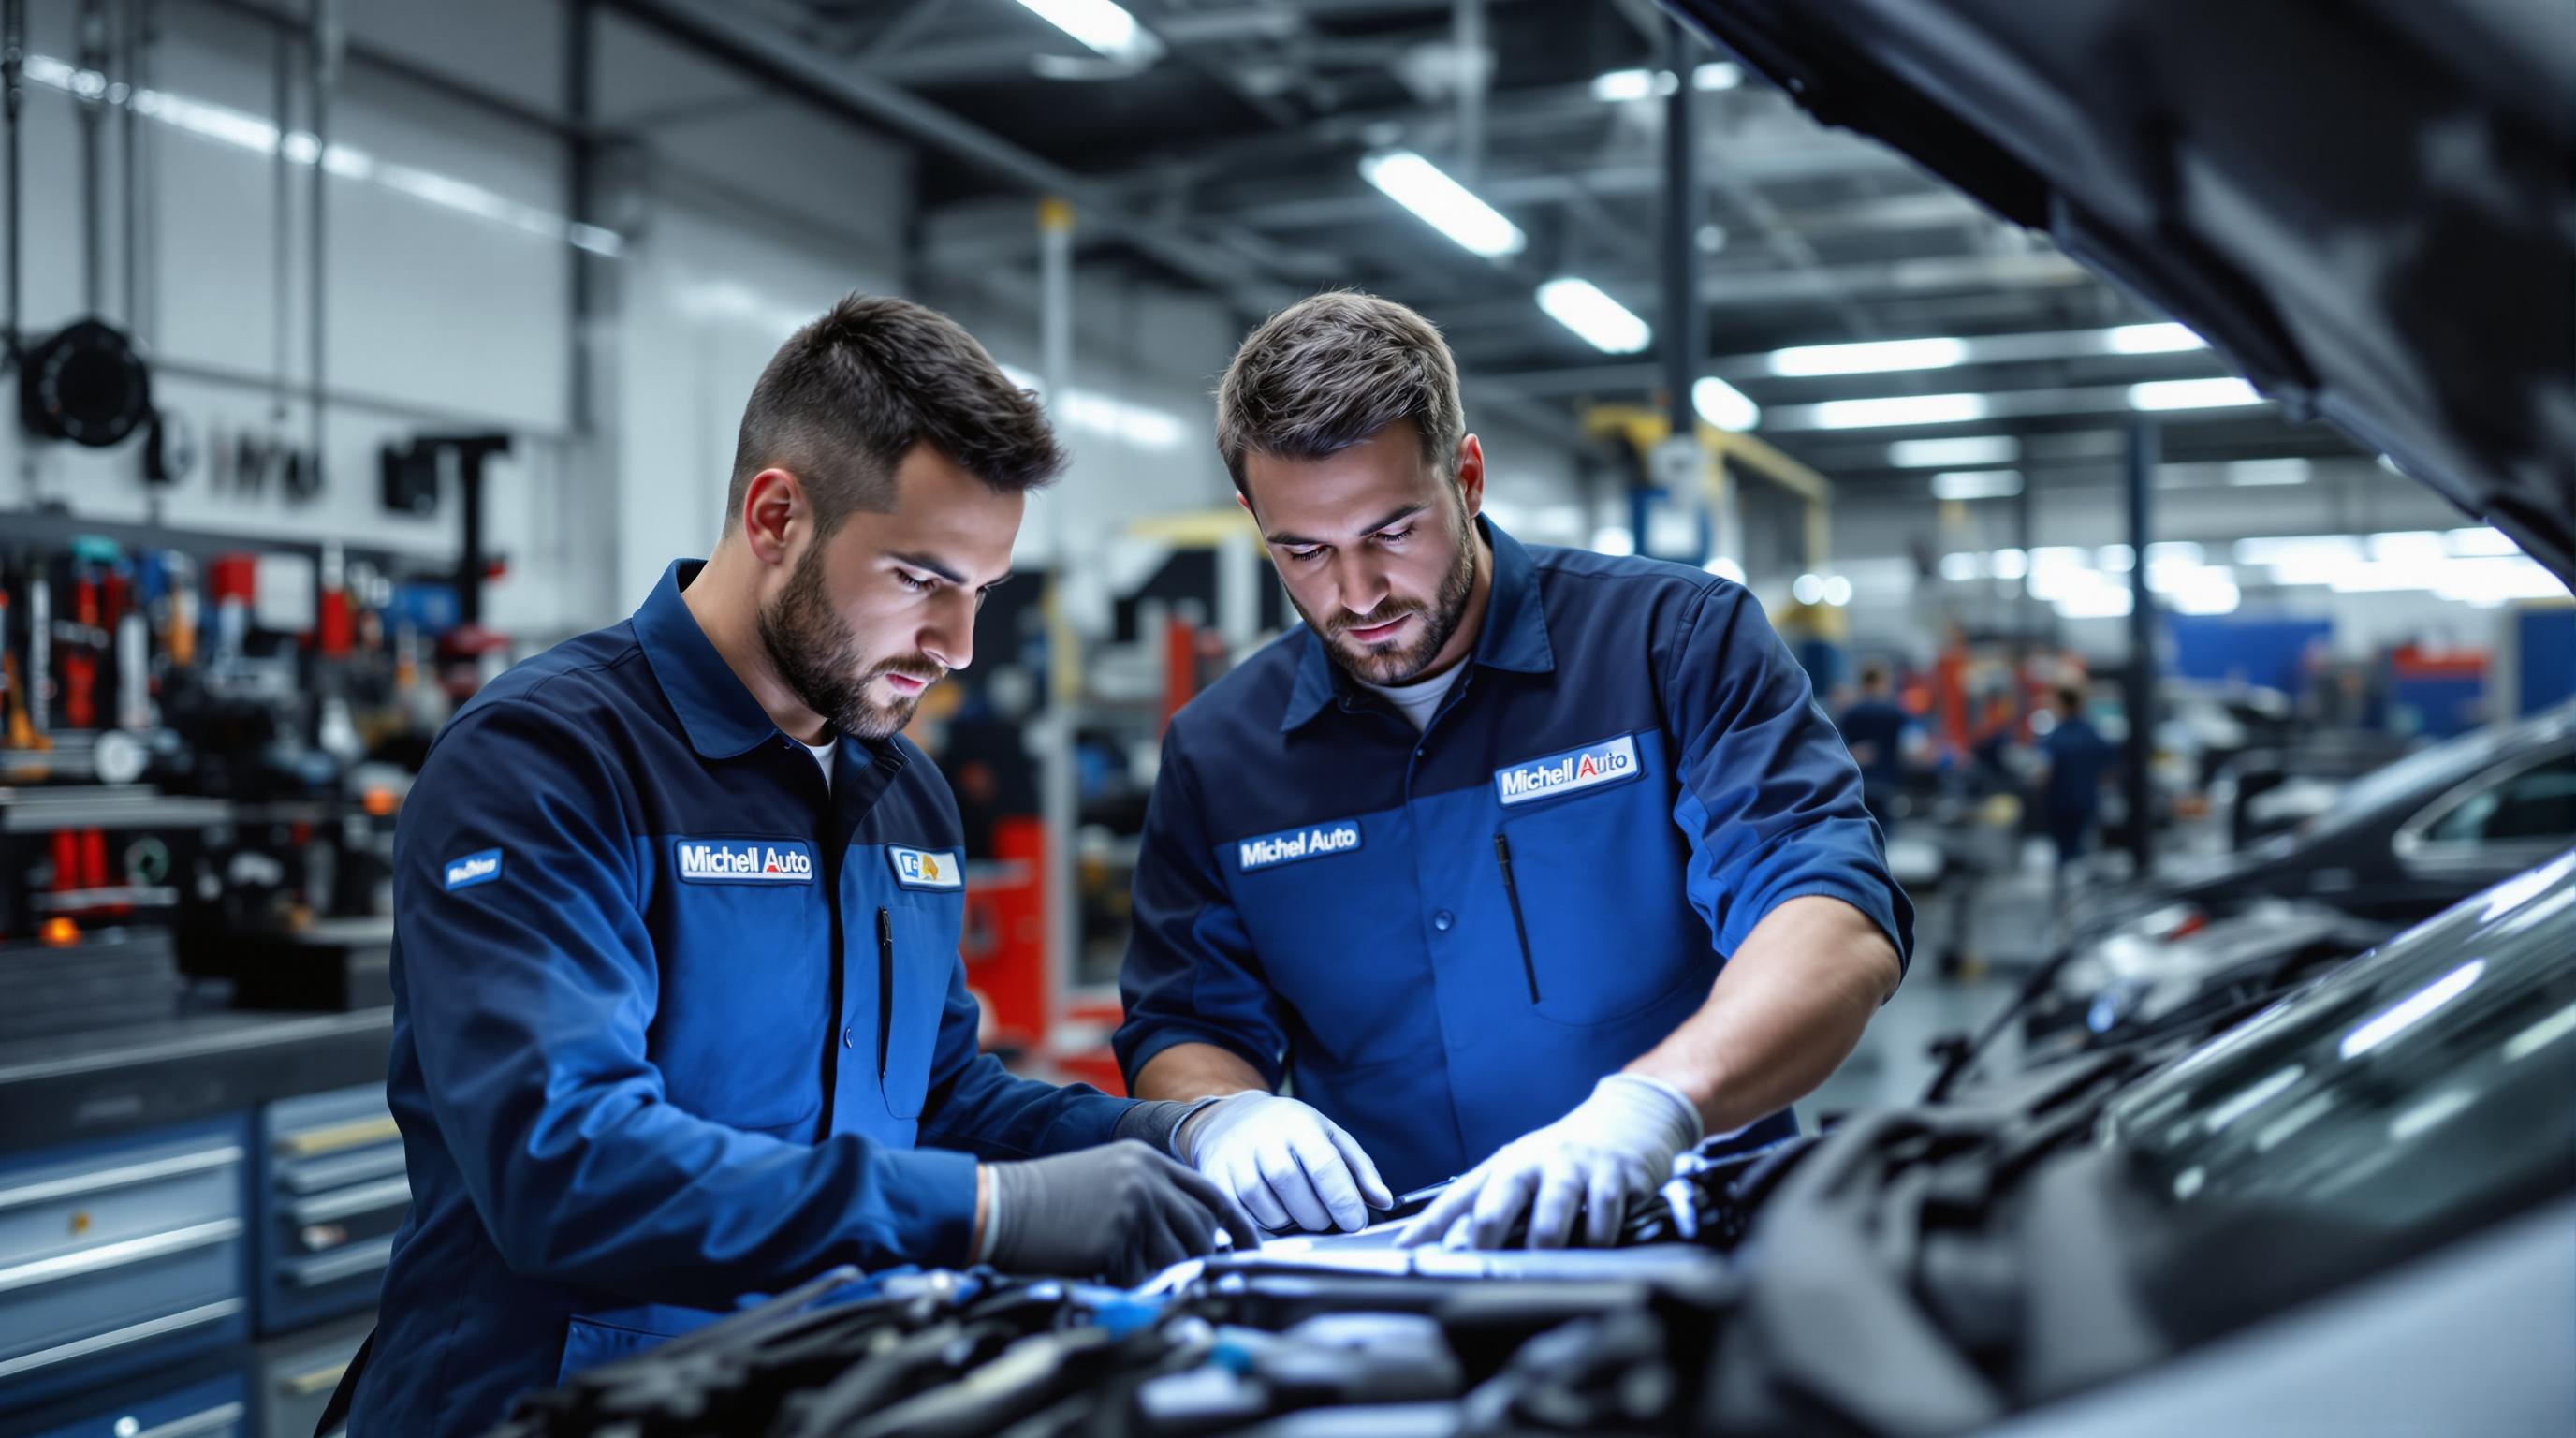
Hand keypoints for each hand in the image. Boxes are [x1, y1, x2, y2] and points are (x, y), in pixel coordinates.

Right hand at [980, 1141, 1259, 1283]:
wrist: (1001, 1207)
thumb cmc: (1050, 1201)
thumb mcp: (1107, 1180)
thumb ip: (1151, 1196)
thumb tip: (1194, 1236)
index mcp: (1147, 1160)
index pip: (1209, 1193)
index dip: (1236, 1223)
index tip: (1250, 1248)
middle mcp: (1146, 1179)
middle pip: (1201, 1228)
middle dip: (1200, 1257)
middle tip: (1188, 1276)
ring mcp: (1133, 1207)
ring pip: (1175, 1256)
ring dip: (1159, 1272)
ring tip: (1131, 1270)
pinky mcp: (1115, 1237)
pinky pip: (1141, 1275)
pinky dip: (1131, 1283)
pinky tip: (1107, 1275)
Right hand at [1180, 1092, 1394, 1232]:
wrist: (1228, 1118)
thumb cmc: (1287, 1129)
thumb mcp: (1327, 1135)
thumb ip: (1358, 1167)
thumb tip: (1383, 1200)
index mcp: (1298, 1124)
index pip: (1324, 1166)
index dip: (1343, 1200)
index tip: (1356, 1222)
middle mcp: (1264, 1139)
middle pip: (1295, 1192)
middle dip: (1318, 1216)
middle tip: (1327, 1218)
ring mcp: (1237, 1160)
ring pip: (1270, 1210)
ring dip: (1291, 1221)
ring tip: (1297, 1209)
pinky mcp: (1217, 1179)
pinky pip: (1246, 1217)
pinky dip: (1265, 1223)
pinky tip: (1274, 1211)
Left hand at [1396, 1074, 1699, 1249]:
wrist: (1628, 1117)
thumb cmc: (1566, 1157)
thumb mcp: (1526, 1173)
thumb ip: (1493, 1209)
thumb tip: (1456, 1252)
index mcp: (1506, 1167)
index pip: (1457, 1200)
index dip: (1427, 1228)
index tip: (1403, 1253)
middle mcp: (1535, 1164)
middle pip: (1498, 1202)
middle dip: (1485, 1237)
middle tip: (1479, 1267)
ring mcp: (1575, 1168)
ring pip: (1552, 1216)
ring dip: (1546, 1245)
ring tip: (1546, 1267)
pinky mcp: (1615, 1176)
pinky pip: (1603, 1218)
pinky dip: (1599, 1239)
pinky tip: (1598, 1245)